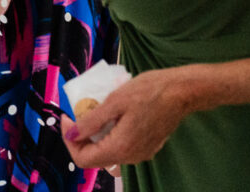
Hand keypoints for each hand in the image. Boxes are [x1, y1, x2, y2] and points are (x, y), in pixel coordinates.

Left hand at [65, 68, 193, 171]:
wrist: (182, 91)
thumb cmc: (148, 92)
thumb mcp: (114, 102)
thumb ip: (90, 121)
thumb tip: (70, 134)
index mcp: (120, 148)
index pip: (83, 159)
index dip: (70, 140)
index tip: (67, 117)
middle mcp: (131, 157)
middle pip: (94, 157)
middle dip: (81, 136)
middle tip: (78, 111)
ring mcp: (140, 153)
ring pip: (107, 151)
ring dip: (95, 134)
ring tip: (93, 109)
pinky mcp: (147, 146)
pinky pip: (120, 145)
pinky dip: (109, 133)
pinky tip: (110, 114)